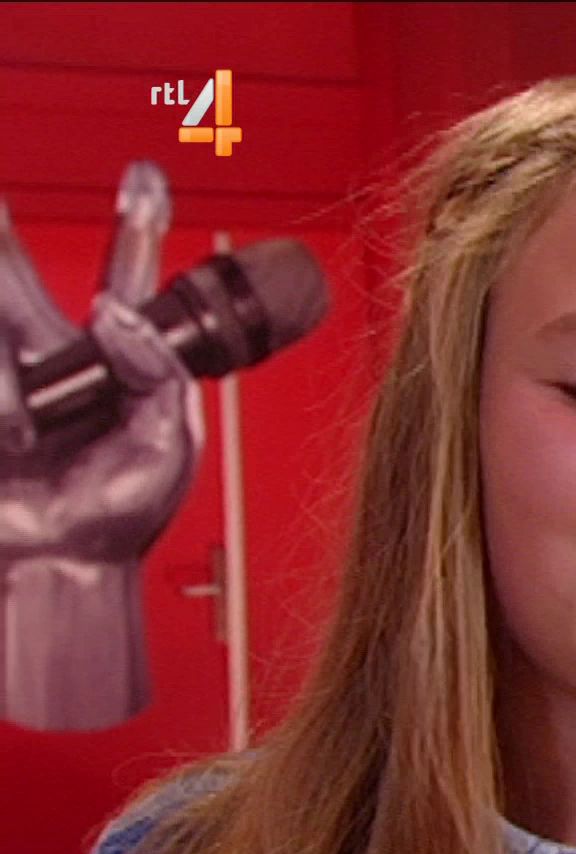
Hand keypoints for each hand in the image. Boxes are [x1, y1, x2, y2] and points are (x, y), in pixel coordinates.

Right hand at [0, 161, 204, 730]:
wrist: (56, 567)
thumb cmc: (113, 518)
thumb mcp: (168, 443)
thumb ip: (158, 372)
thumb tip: (117, 317)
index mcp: (112, 360)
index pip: (124, 278)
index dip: (136, 223)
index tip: (147, 173)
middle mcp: (49, 356)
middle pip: (16, 272)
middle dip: (4, 232)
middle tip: (11, 237)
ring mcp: (2, 376)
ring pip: (3, 324)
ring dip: (13, 392)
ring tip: (26, 434)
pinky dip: (5, 406)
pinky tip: (12, 440)